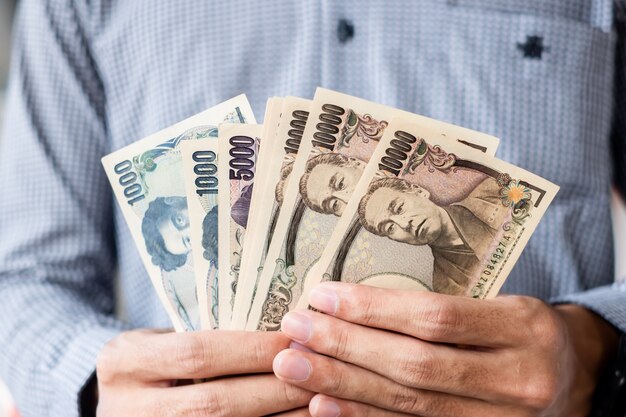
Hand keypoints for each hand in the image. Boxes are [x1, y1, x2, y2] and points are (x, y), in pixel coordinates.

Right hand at [96, 329, 313, 415]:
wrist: (118, 405)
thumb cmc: (150, 362)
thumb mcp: (158, 339)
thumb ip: (202, 337)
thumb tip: (281, 332)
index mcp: (124, 363)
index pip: (196, 354)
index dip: (250, 350)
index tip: (293, 341)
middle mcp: (130, 408)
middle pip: (215, 402)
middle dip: (273, 388)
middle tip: (318, 372)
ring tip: (319, 401)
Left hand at [273, 282, 617, 416]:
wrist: (574, 376)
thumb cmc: (522, 331)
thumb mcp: (499, 304)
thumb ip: (437, 310)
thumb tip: (351, 306)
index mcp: (523, 328)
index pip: (435, 318)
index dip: (373, 308)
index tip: (324, 296)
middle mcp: (517, 379)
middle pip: (416, 364)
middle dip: (347, 346)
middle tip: (295, 329)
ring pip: (410, 404)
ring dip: (343, 383)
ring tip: (294, 364)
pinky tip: (324, 405)